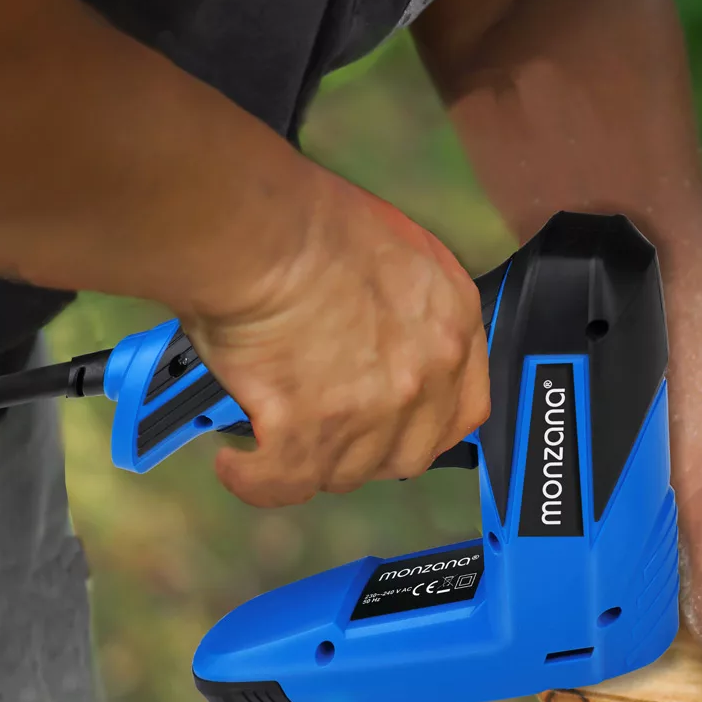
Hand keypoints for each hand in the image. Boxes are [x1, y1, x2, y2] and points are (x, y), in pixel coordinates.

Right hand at [184, 174, 490, 506]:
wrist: (256, 227)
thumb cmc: (308, 220)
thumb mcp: (397, 249)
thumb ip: (409, 306)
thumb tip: (384, 335)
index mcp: (451, 324)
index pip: (464, 410)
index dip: (426, 428)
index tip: (398, 430)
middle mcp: (424, 375)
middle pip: (405, 454)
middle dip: (367, 452)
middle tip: (328, 431)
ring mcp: (373, 409)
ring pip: (346, 472)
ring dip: (309, 460)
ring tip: (273, 433)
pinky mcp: (311, 429)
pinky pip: (284, 482)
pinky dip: (256, 480)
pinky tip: (238, 465)